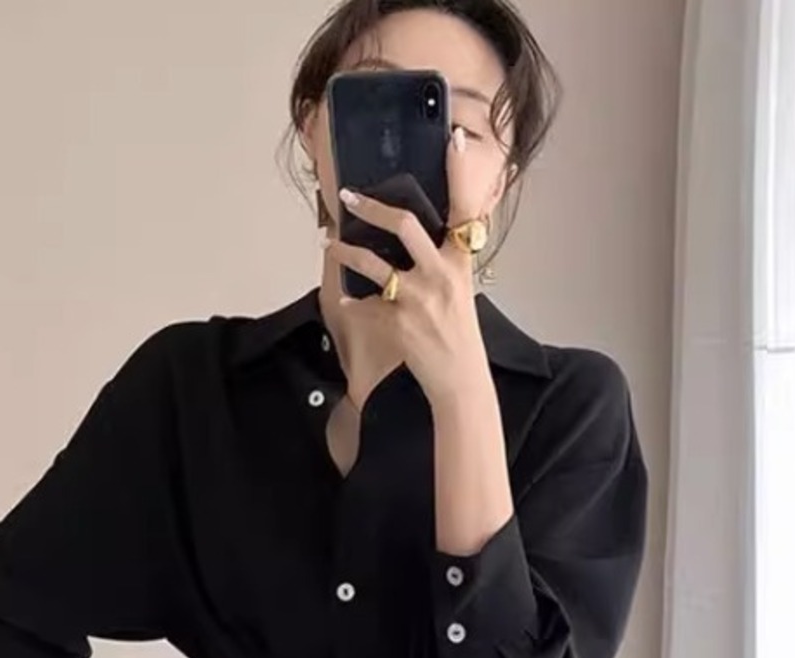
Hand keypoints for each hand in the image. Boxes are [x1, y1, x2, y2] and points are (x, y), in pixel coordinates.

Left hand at [323, 131, 494, 408]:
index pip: (464, 210)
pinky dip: (352, 301)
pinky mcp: (399, 322)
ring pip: (374, 263)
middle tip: (348, 196)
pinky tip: (346, 298)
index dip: (458, 173)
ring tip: (330, 244)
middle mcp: (441, 276)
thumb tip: (417, 241)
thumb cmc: (460, 336)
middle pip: (406, 226)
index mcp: (460, 264)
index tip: (451, 139)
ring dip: (346, 250)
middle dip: (373, 208)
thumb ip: (442, 263)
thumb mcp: (460, 292)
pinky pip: (365, 304)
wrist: (460, 381)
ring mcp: (418, 299)